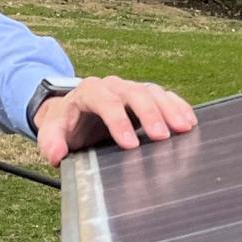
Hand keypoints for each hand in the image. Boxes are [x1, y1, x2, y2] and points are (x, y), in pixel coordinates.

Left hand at [34, 76, 196, 168]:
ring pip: (153, 93)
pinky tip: (190, 122)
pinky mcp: (146, 98)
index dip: (118, 122)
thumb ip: (50, 142)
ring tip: (185, 129)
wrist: (74, 113)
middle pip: (135, 93)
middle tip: (162, 137)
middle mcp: (113, 86)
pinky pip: (165, 97)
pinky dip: (178, 107)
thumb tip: (55, 155)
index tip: (130, 144)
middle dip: (150, 114)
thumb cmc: (67, 123)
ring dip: (170, 110)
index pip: (106, 102)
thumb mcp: (52, 131)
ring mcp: (132, 90)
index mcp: (90, 91)